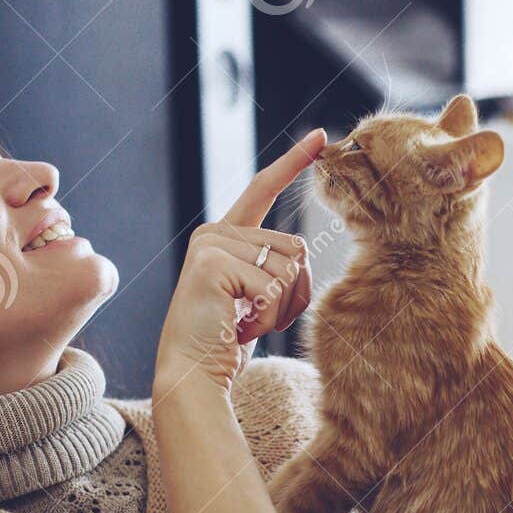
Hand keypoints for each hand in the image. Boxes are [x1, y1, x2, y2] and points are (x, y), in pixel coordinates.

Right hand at [153, 130, 324, 398]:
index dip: (292, 163)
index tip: (321, 138)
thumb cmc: (225, 340)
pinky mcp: (212, 262)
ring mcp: (211, 244)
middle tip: (258, 318)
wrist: (191, 373)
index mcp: (225, 236)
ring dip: (280, 308)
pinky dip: (267, 318)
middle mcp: (215, 232)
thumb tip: (301, 253)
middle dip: (293, 293)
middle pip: (296, 246)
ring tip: (246, 322)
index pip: (263, 189)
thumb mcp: (254, 297)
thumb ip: (272, 268)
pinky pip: (273, 287)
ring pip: (290, 266)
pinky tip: (239, 327)